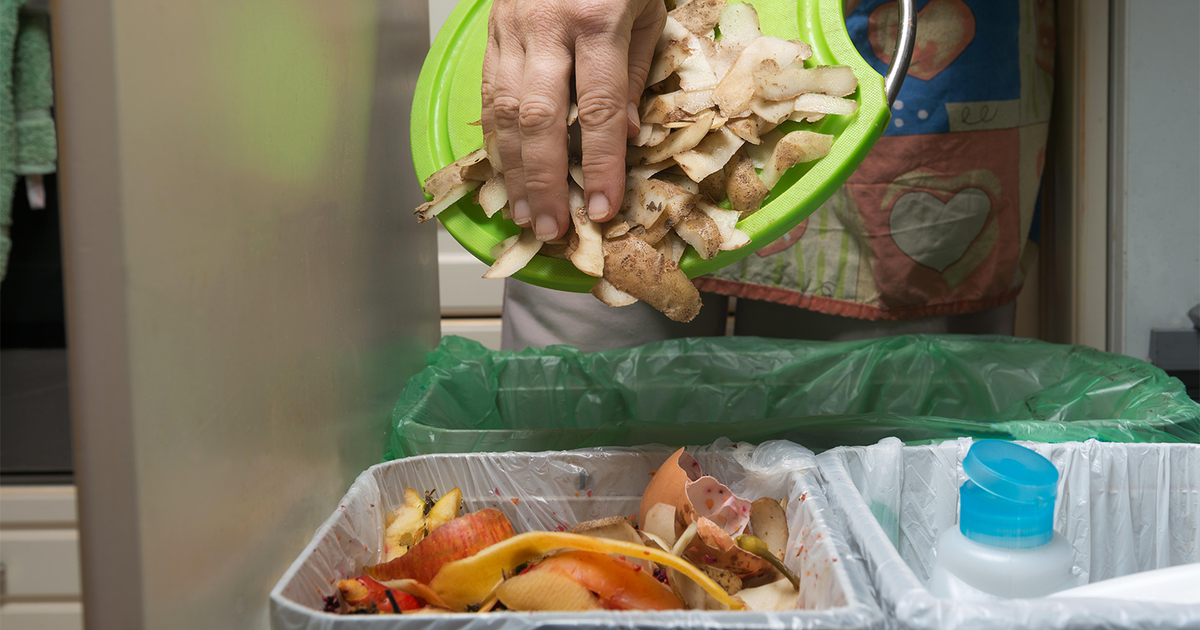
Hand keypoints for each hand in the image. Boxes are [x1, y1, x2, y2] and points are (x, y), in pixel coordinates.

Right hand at [482, 0, 666, 240]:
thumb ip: (634, 74)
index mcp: (595, 20)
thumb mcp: (646, 11)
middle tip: (550, 228)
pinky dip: (496, 137)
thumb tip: (621, 135)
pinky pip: (488, 91)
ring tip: (523, 212)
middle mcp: (547, 26)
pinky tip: (505, 170)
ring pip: (503, 109)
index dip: (600, 165)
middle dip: (544, 181)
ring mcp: (512, 27)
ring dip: (513, 168)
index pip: (597, 109)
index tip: (602, 209)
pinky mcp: (491, 29)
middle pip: (539, 118)